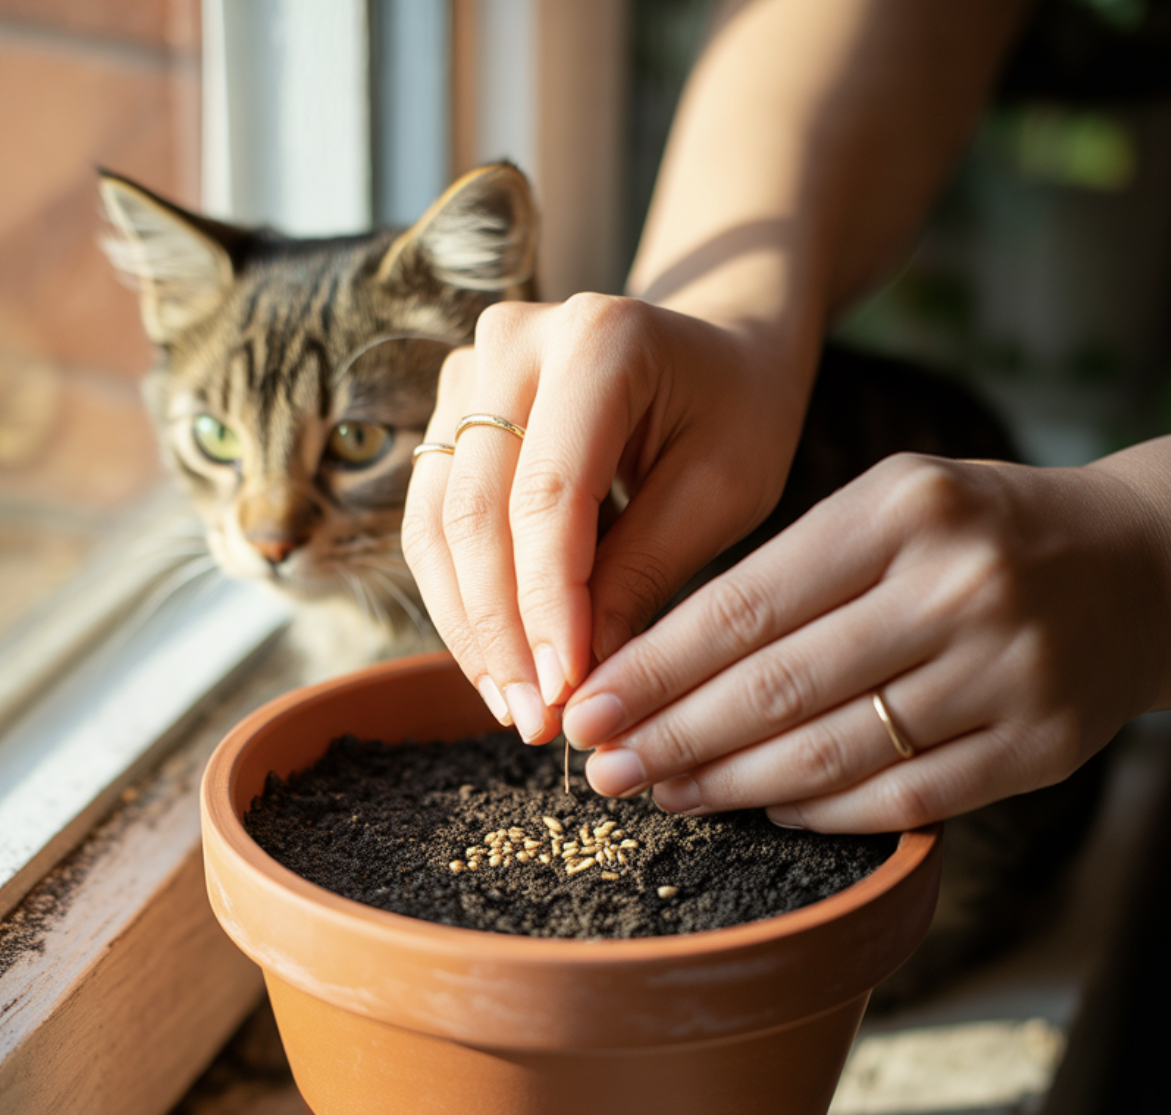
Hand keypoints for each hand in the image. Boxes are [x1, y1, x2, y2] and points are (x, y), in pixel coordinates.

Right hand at [400, 294, 812, 741]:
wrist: (717, 350)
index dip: (547, 604)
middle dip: (501, 631)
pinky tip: (500, 666)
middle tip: (537, 720)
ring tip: (516, 708)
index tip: (568, 690)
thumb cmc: (736, 416)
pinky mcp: (450, 415)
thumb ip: (646, 570)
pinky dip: (462, 601)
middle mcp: (514, 341)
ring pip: (437, 524)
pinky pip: (434, 524)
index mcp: (600, 340)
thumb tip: (580, 678)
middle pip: (475, 512)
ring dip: (470, 627)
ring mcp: (469, 374)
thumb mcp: (723, 491)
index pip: (549, 495)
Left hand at [562, 449, 1170, 830]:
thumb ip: (785, 574)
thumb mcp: (887, 507)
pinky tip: (762, 810)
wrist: (1136, 567)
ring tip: (664, 794)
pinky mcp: (1039, 746)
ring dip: (730, 786)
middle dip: (672, 739)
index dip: (655, 671)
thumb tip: (658, 667)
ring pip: (831, 754)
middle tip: (603, 771)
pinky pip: (902, 800)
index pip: (747, 605)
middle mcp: (959, 588)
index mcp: (904, 510)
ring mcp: (1006, 673)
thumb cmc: (977, 533)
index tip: (590, 710)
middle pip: (777, 689)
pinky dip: (820, 814)